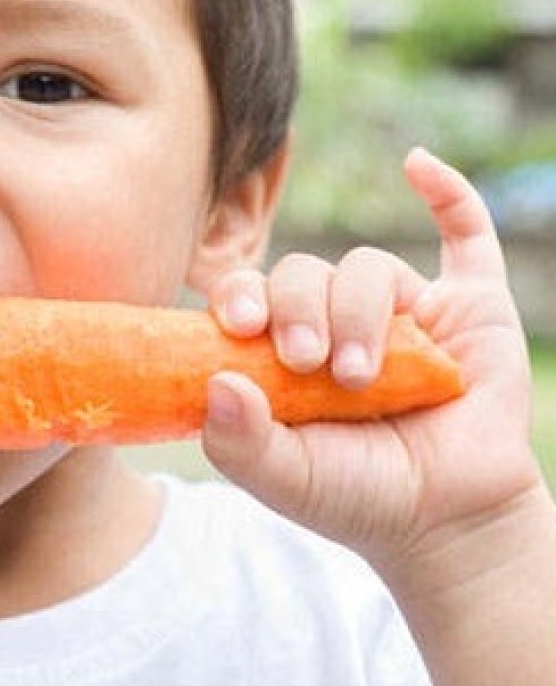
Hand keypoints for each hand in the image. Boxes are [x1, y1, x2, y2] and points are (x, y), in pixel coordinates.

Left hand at [201, 148, 544, 564]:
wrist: (446, 519)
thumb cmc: (356, 493)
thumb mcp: (287, 479)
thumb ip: (240, 442)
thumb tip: (216, 383)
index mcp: (283, 343)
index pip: (249, 293)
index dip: (240, 294)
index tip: (241, 323)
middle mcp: (335, 315)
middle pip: (302, 271)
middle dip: (298, 309)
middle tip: (306, 361)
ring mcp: (401, 307)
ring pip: (366, 266)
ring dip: (357, 314)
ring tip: (361, 376)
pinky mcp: (468, 305)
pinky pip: (462, 233)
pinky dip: (445, 194)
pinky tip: (417, 165)